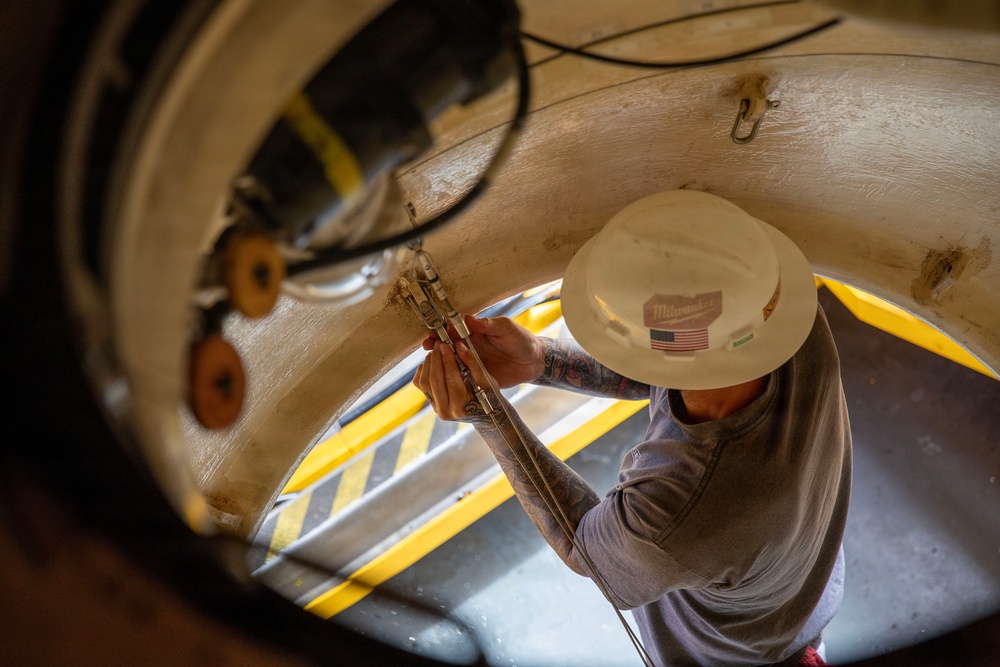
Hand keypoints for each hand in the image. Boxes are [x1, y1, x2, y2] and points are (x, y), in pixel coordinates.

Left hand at [414, 340, 497, 422]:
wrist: (483, 414)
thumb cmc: (489, 397)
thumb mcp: (486, 381)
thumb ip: (473, 363)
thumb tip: (459, 346)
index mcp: (461, 407)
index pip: (451, 379)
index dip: (447, 360)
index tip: (446, 345)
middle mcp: (445, 410)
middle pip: (434, 380)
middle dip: (436, 359)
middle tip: (439, 344)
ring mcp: (436, 408)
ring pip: (424, 382)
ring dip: (428, 364)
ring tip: (436, 351)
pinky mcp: (431, 403)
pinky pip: (420, 385)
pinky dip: (423, 371)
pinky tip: (431, 362)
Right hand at [422, 315, 544, 388]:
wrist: (533, 362)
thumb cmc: (521, 340)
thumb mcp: (506, 328)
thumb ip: (488, 324)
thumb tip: (467, 318)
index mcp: (474, 333)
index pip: (452, 330)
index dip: (440, 331)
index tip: (433, 334)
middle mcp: (469, 348)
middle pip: (447, 347)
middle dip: (436, 347)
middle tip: (430, 349)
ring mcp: (472, 364)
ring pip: (451, 364)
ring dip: (442, 364)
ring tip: (435, 364)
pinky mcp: (477, 378)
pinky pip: (462, 379)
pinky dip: (452, 379)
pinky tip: (444, 381)